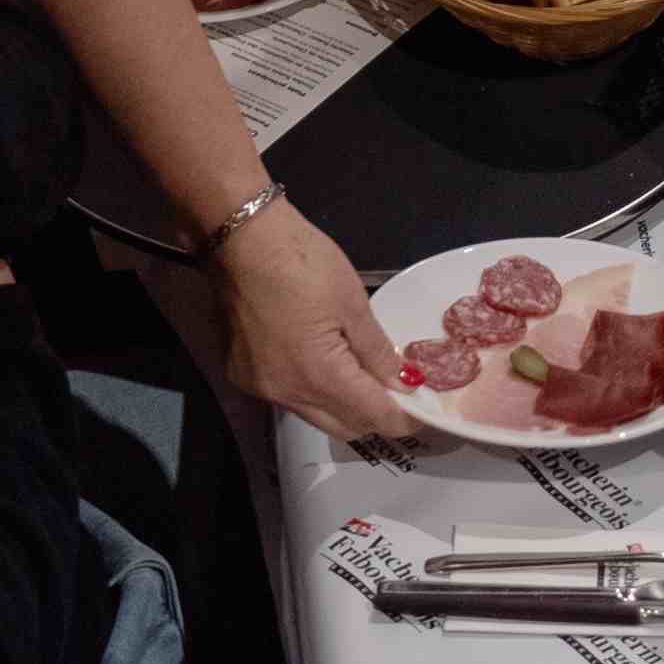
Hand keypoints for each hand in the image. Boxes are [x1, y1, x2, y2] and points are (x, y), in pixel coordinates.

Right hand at [215, 191, 407, 432]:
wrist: (239, 237)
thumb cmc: (302, 262)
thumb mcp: (351, 303)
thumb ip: (378, 351)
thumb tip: (404, 383)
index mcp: (318, 376)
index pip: (373, 417)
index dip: (404, 419)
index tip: (424, 410)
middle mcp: (287, 394)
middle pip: (344, 427)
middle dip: (375, 417)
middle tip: (398, 392)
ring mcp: (261, 388)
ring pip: (315, 415)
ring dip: (343, 405)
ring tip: (365, 377)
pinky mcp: (242, 375)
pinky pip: (289, 398)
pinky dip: (313, 391)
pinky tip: (323, 363)